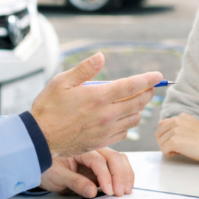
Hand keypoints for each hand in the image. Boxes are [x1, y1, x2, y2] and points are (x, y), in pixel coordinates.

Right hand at [31, 53, 161, 155]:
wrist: (39, 138)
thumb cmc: (48, 108)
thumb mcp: (61, 82)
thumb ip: (84, 69)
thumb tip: (101, 56)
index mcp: (98, 97)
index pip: (132, 86)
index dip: (148, 79)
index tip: (158, 76)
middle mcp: (106, 114)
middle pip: (139, 103)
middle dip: (148, 93)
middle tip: (150, 86)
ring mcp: (105, 130)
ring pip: (134, 119)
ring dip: (139, 108)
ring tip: (136, 100)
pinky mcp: (102, 141)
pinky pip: (124, 132)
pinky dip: (128, 123)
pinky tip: (122, 117)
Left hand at [39, 148, 134, 197]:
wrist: (43, 166)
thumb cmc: (48, 168)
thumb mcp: (57, 176)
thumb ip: (74, 182)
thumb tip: (92, 191)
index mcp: (81, 150)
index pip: (98, 161)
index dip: (105, 176)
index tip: (109, 191)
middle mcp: (93, 150)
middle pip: (114, 158)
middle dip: (120, 175)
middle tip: (120, 193)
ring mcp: (99, 157)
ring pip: (119, 160)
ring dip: (126, 174)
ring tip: (126, 190)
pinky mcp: (102, 166)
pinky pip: (118, 167)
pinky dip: (125, 175)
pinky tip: (126, 186)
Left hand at [155, 114, 198, 162]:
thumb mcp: (194, 125)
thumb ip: (182, 126)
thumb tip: (172, 135)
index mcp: (181, 117)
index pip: (162, 124)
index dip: (166, 134)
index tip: (174, 141)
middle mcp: (177, 121)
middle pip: (158, 133)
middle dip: (164, 142)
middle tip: (174, 148)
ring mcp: (175, 131)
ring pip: (161, 142)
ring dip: (168, 148)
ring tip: (179, 151)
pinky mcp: (174, 141)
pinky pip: (164, 150)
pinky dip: (169, 154)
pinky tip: (178, 154)